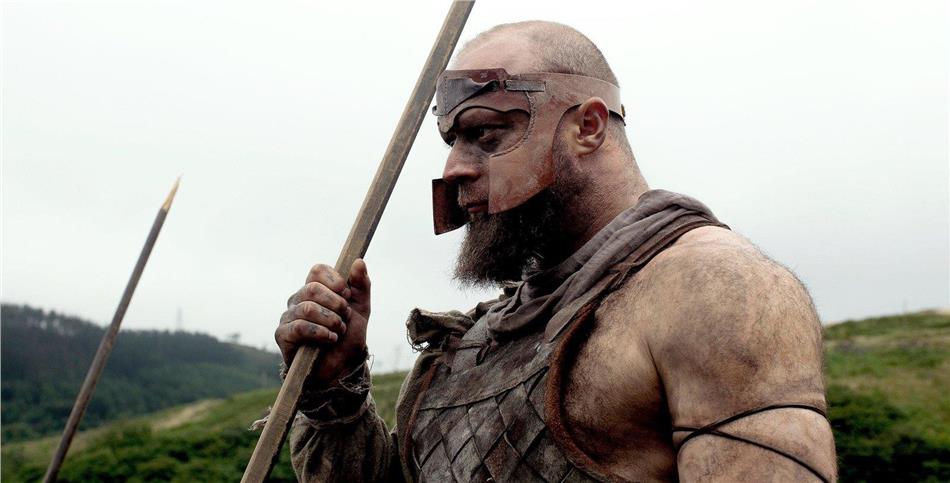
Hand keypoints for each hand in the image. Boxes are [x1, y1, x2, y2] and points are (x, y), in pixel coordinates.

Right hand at [275, 259, 370, 386]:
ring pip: (307, 308)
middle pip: (312, 288)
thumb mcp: (361, 310)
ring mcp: (288, 317)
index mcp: (315, 290)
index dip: (334, 280)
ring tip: (339, 331)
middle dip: (335, 304)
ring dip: (331, 320)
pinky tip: (330, 339)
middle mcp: (298, 300)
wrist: (341, 368)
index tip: (347, 294)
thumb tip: (359, 261)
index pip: (317, 271)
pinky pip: (299, 327)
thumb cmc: (347, 338)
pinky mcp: (283, 335)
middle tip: (345, 317)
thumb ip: (361, 286)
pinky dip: (320, 333)